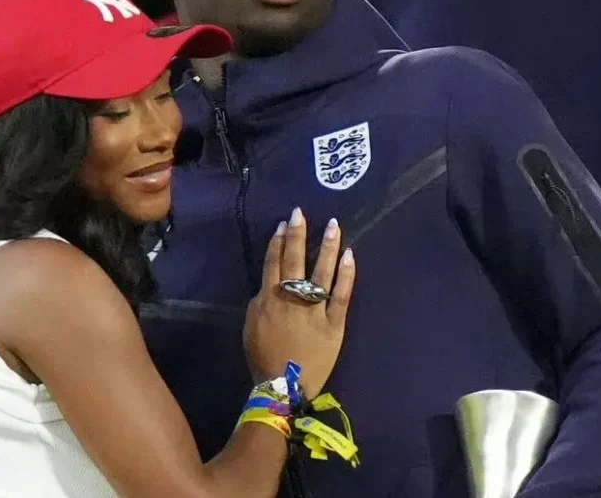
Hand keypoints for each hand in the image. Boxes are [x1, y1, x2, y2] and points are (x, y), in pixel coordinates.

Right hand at [243, 207, 355, 397]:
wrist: (283, 387)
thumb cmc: (263, 357)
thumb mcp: (250, 327)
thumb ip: (259, 302)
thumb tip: (269, 285)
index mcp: (269, 299)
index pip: (274, 263)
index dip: (279, 242)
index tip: (285, 224)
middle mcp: (292, 299)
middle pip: (295, 260)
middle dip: (298, 234)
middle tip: (302, 212)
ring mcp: (315, 310)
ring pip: (322, 272)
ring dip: (327, 246)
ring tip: (333, 225)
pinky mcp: (334, 323)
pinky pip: (342, 295)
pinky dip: (346, 274)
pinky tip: (350, 255)